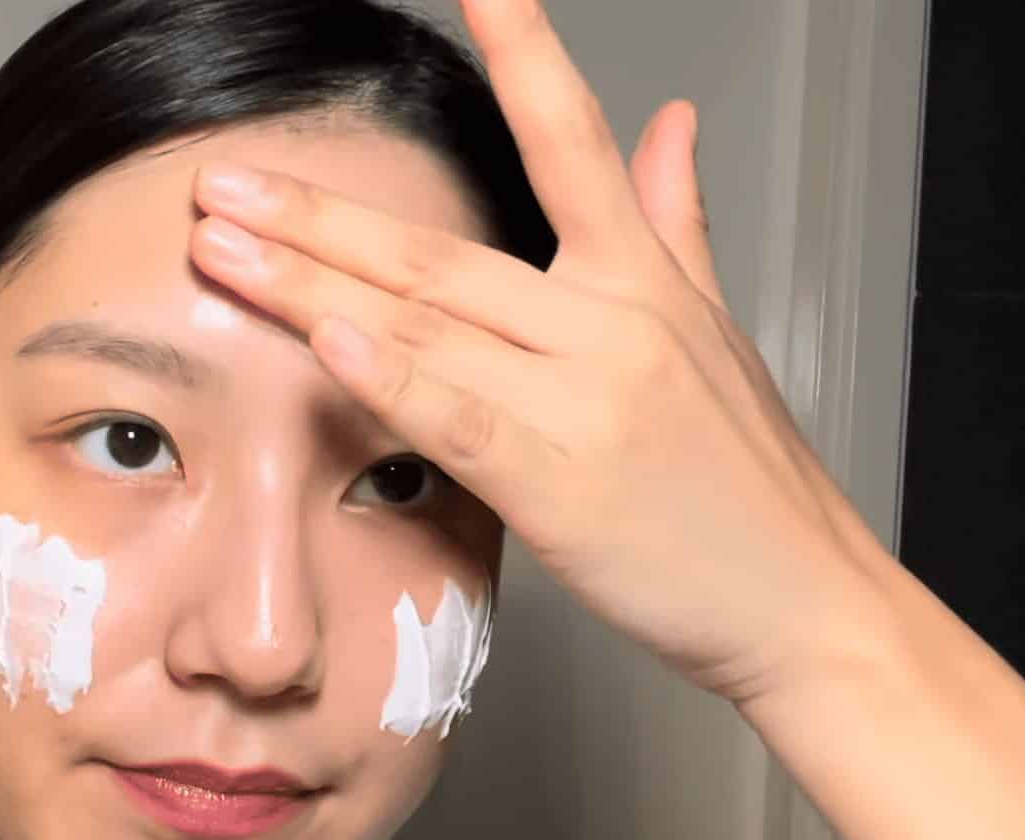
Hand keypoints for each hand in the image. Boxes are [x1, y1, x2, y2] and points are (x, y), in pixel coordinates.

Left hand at [186, 0, 896, 706]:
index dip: (525, 51)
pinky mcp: (562, 482)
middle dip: (318, 214)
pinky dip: (391, 376)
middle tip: (221, 183)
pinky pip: (460, 417)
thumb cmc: (747, 477)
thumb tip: (674, 120)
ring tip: (221, 247)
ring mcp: (586, 397)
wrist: (803, 599)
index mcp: (643, 277)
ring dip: (310, 281)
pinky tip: (325, 337)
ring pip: (428, 322)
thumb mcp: (717, 329)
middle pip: (440, 250)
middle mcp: (611, 320)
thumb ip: (676, 219)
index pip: (570, 139)